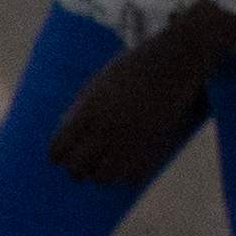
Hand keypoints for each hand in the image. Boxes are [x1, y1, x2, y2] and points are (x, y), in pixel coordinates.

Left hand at [46, 3, 235, 187]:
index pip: (58, 150)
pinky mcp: (153, 144)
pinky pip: (131, 176)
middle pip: (77, 168)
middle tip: (84, 163)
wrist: (177, 57)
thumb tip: (63, 128)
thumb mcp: (100, 81)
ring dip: (102, 174)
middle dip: (78, 168)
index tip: (65, 154)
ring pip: (103, 177)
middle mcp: (105, 129)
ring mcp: (130, 139)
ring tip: (105, 166)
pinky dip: (127, 176)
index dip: (59, 155)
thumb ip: (80, 106)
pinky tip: (129, 167)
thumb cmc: (136, 65)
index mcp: (87, 112)